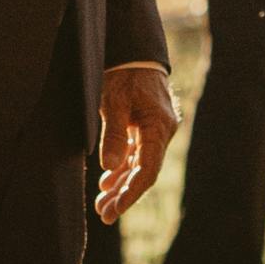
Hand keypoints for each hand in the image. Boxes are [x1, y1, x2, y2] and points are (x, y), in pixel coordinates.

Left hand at [92, 63, 180, 225]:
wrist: (132, 47)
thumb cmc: (123, 71)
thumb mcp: (113, 100)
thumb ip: (114, 134)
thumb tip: (110, 167)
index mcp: (159, 126)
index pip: (148, 170)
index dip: (131, 193)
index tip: (114, 210)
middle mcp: (162, 131)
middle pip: (145, 172)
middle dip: (124, 195)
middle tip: (104, 216)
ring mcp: (155, 129)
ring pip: (139, 164)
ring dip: (121, 184)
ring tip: (102, 205)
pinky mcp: (146, 125)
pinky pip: (136, 153)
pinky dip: (122, 168)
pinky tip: (109, 182)